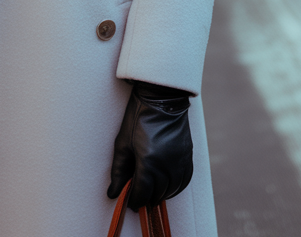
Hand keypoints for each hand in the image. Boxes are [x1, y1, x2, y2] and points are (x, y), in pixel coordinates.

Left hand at [108, 82, 192, 210]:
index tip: (129, 202)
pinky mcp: (188, 158)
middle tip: (137, 194)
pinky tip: (165, 185)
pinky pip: (183, 182)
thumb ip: (117, 172)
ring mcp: (180, 163)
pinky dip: (174, 188)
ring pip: (171, 191)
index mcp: (148, 163)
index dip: (134, 201)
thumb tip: (112, 194)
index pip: (142, 194)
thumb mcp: (122, 144)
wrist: (161, 99)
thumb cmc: (137, 119)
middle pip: (157, 195)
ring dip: (159, 194)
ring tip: (149, 190)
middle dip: (146, 198)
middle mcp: (167, 166)